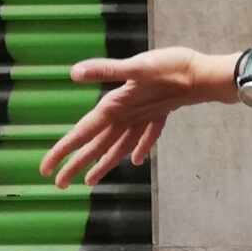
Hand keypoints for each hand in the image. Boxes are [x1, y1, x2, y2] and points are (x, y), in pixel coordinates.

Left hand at [39, 47, 231, 189]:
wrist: (206, 77)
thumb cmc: (172, 69)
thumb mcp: (137, 66)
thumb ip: (106, 70)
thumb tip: (75, 72)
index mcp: (117, 107)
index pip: (83, 133)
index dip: (62, 150)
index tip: (45, 170)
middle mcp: (128, 118)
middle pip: (98, 146)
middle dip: (78, 164)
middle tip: (59, 183)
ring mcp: (145, 118)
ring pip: (119, 146)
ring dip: (104, 162)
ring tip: (91, 180)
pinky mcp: (159, 113)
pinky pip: (145, 136)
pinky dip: (139, 147)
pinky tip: (136, 160)